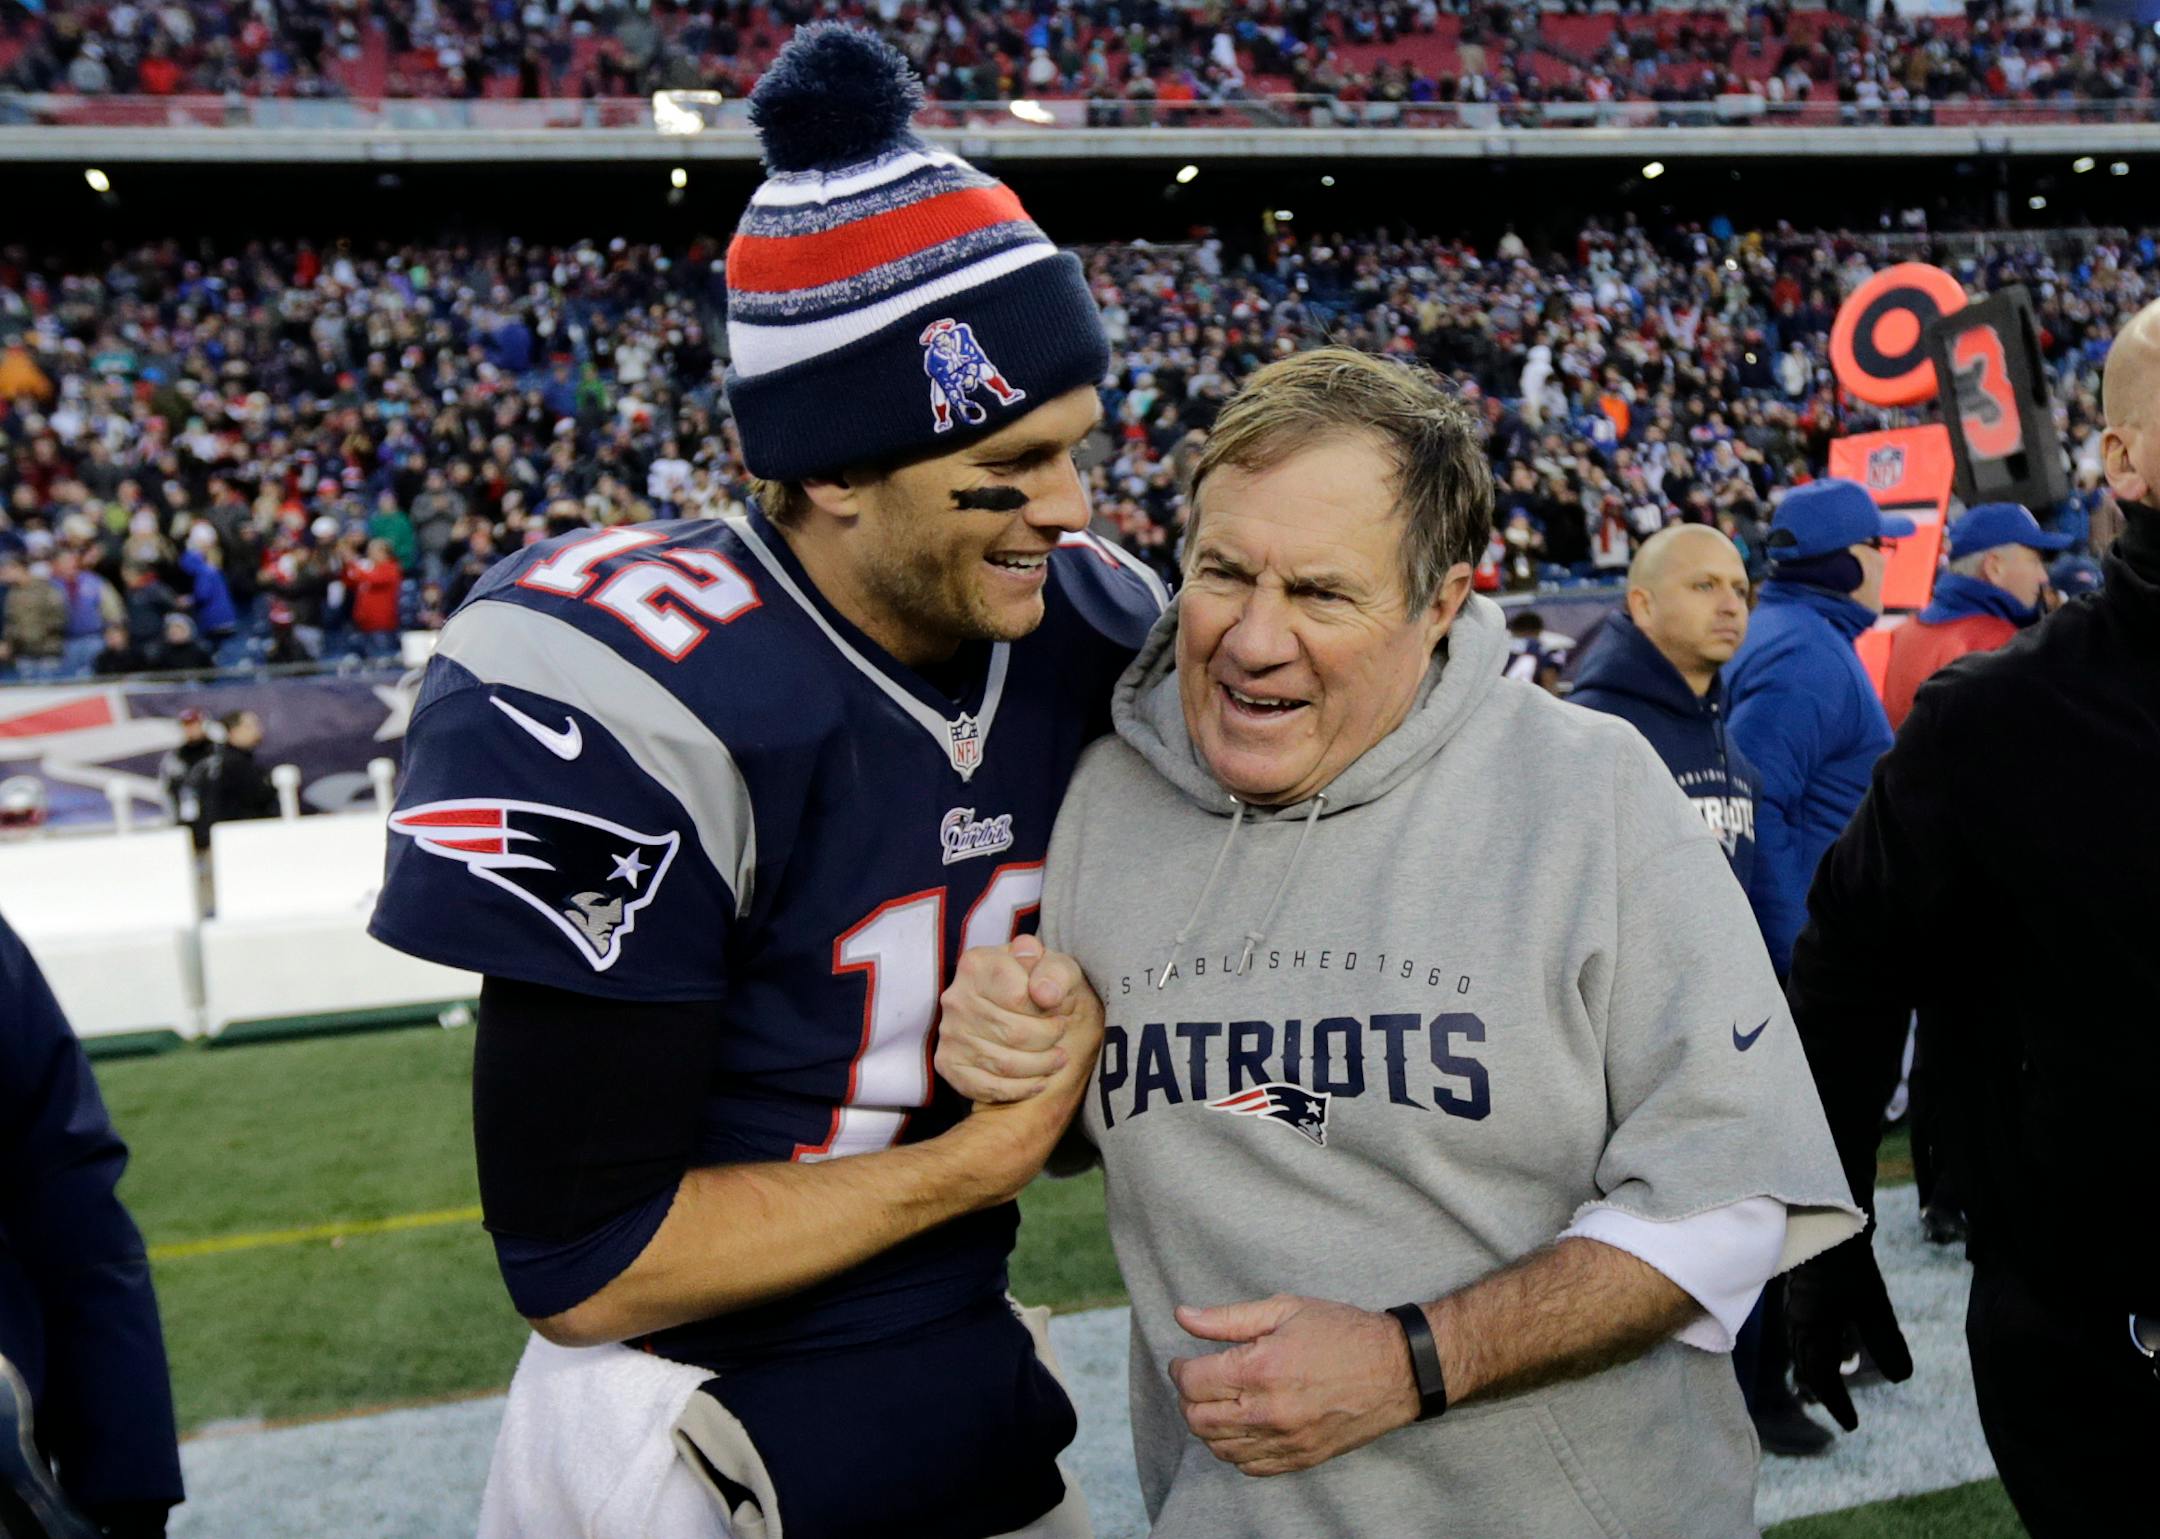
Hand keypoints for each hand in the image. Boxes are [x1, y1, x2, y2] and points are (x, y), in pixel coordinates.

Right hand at [936, 934, 1093, 1102]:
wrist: (1014, 1001)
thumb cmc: (1037, 982)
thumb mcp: (1054, 965)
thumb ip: (1055, 971)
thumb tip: (1045, 995)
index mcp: (977, 964)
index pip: (1018, 997)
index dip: (1047, 1012)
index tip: (1060, 1012)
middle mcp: (956, 998)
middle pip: (1013, 1033)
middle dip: (1047, 1040)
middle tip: (1061, 1036)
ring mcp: (949, 1033)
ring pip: (1003, 1064)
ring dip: (1040, 1066)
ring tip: (1058, 1058)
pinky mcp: (948, 1063)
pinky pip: (987, 1087)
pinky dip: (1020, 1089)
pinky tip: (1040, 1081)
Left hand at [1168, 1295, 1420, 1477]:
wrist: (1396, 1369)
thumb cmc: (1342, 1332)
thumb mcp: (1284, 1310)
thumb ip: (1228, 1318)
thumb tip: (1182, 1316)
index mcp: (1262, 1369)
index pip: (1193, 1383)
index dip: (1179, 1370)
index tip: (1184, 1361)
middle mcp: (1269, 1411)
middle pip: (1198, 1420)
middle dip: (1187, 1399)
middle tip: (1197, 1380)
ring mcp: (1285, 1441)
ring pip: (1219, 1448)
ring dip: (1207, 1426)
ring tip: (1218, 1401)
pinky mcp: (1300, 1459)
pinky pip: (1249, 1467)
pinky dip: (1234, 1450)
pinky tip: (1240, 1426)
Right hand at [1787, 1230, 1912, 1430]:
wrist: (1821, 1216)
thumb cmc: (1846, 1262)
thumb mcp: (1872, 1303)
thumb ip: (1885, 1341)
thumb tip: (1903, 1379)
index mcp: (1811, 1329)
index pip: (1820, 1376)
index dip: (1837, 1403)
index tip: (1853, 1426)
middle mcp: (1797, 1321)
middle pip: (1806, 1364)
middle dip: (1824, 1389)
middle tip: (1843, 1410)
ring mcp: (1796, 1304)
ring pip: (1802, 1346)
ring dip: (1817, 1368)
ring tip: (1834, 1378)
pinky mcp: (1801, 1289)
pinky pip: (1804, 1328)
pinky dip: (1816, 1345)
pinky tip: (1832, 1338)